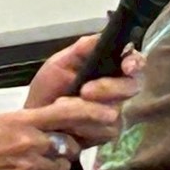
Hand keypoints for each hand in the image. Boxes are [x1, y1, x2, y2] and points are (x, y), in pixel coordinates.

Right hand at [0, 97, 117, 169]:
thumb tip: (50, 129)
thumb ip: (28, 124)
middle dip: (66, 147)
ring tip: (35, 162)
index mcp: (23, 121)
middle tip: (53, 146)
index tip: (108, 115)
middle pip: (69, 146)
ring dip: (55, 165)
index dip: (91, 114)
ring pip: (61, 167)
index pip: (66, 114)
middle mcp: (31, 143)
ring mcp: (29, 168)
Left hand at [24, 34, 145, 121]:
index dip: (135, 62)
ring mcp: (115, 112)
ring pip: (116, 111)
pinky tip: (67, 123)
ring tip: (62, 105)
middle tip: (85, 91)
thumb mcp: (61, 63)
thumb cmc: (49, 88)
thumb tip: (106, 35)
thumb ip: (84, 48)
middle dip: (109, 88)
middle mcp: (117, 89)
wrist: (34, 120)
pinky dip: (83, 125)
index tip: (127, 66)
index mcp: (109, 67)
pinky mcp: (108, 134)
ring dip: (86, 109)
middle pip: (132, 86)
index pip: (134, 61)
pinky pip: (105, 130)